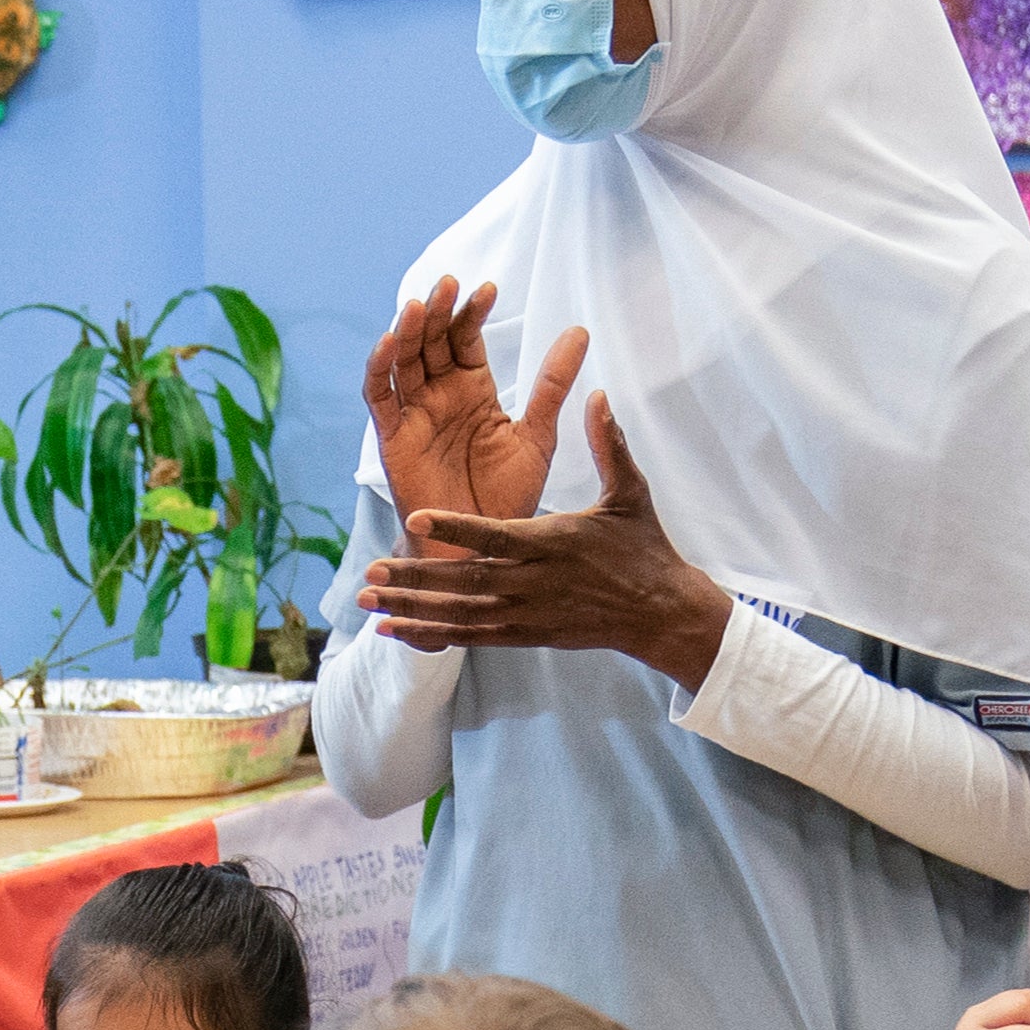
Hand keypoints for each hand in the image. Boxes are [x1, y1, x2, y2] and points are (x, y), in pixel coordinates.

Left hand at [355, 405, 729, 687]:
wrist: (660, 612)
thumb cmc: (643, 546)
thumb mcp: (630, 493)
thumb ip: (610, 444)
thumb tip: (599, 393)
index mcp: (553, 542)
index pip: (494, 535)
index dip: (453, 527)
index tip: (412, 518)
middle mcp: (534, 582)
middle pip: (465, 582)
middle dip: (414, 578)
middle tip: (369, 570)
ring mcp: (527, 613)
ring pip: (460, 614)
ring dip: (413, 608)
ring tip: (369, 602)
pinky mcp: (526, 634)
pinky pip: (471, 636)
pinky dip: (432, 633)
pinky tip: (394, 630)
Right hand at [360, 279, 587, 534]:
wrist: (483, 549)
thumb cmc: (508, 497)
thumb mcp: (537, 434)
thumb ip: (552, 382)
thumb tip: (580, 330)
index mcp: (474, 390)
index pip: (468, 340)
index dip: (473, 313)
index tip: (489, 289)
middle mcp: (441, 396)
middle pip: (433, 341)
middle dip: (438, 311)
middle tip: (448, 283)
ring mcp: (415, 415)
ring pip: (404, 361)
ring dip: (409, 331)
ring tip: (420, 304)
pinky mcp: (392, 440)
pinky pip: (380, 398)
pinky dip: (380, 369)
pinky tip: (390, 343)